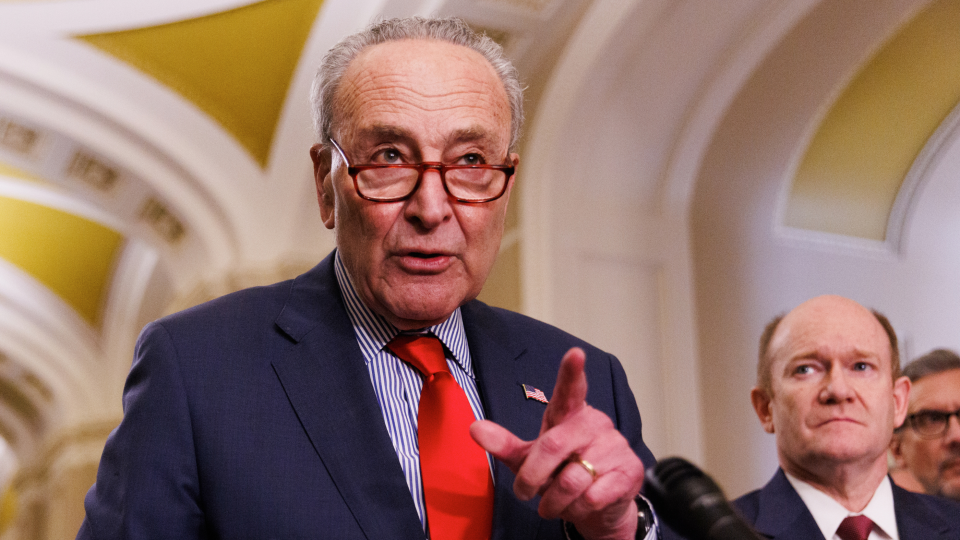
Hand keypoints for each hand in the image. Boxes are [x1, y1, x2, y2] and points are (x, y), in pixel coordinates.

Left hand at [470, 347, 644, 539]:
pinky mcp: (629, 472)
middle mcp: (595, 424)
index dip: (572, 372)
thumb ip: (505, 444)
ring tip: (553, 503)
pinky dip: (576, 509)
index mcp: (570, 414)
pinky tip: (580, 505)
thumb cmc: (561, 472)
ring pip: (572, 480)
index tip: (575, 354)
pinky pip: (592, 497)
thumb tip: (475, 429)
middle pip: (553, 446)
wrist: (599, 504)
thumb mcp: (529, 459)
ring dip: (554, 500)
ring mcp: (615, 446)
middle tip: (524, 492)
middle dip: (532, 477)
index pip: (571, 389)